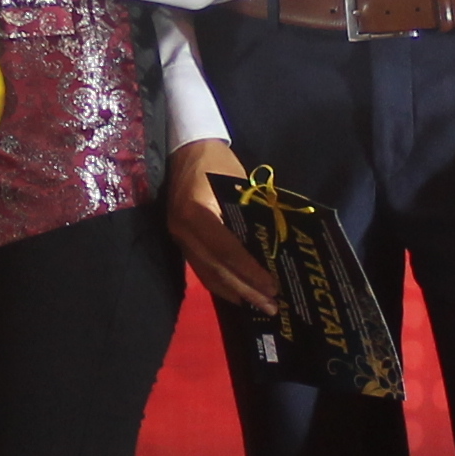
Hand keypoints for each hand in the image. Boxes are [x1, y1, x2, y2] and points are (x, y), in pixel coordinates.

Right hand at [165, 137, 280, 315]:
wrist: (185, 149)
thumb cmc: (216, 163)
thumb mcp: (239, 183)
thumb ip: (253, 214)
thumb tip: (276, 245)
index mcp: (197, 212)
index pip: (226, 250)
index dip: (249, 271)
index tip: (273, 286)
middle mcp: (183, 230)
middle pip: (216, 269)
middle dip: (246, 290)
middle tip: (272, 306)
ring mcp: (178, 238)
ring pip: (207, 274)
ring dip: (234, 292)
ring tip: (258, 306)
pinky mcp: (180, 241)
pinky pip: (201, 269)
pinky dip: (220, 284)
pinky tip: (238, 294)